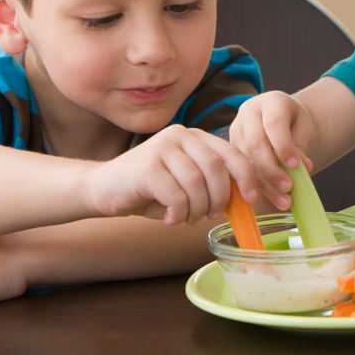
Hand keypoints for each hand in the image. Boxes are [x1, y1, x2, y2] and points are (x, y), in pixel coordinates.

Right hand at [85, 125, 257, 225]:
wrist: (103, 188)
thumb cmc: (149, 189)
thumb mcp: (186, 182)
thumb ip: (210, 183)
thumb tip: (243, 200)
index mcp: (194, 137)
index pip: (231, 153)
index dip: (246, 177)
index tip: (251, 199)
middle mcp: (179, 136)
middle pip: (216, 169)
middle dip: (220, 199)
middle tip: (211, 215)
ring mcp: (162, 148)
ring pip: (197, 184)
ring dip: (196, 210)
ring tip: (186, 217)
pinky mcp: (147, 166)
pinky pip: (176, 195)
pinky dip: (178, 213)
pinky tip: (171, 218)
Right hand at [229, 91, 315, 209]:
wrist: (280, 116)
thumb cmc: (294, 121)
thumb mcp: (303, 127)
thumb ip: (300, 145)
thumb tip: (302, 167)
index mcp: (270, 102)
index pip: (274, 124)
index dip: (283, 146)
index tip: (296, 166)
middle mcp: (248, 112)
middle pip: (255, 143)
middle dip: (272, 169)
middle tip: (288, 187)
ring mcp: (236, 129)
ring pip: (246, 160)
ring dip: (265, 183)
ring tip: (284, 200)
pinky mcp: (230, 147)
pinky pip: (241, 169)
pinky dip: (258, 186)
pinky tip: (272, 198)